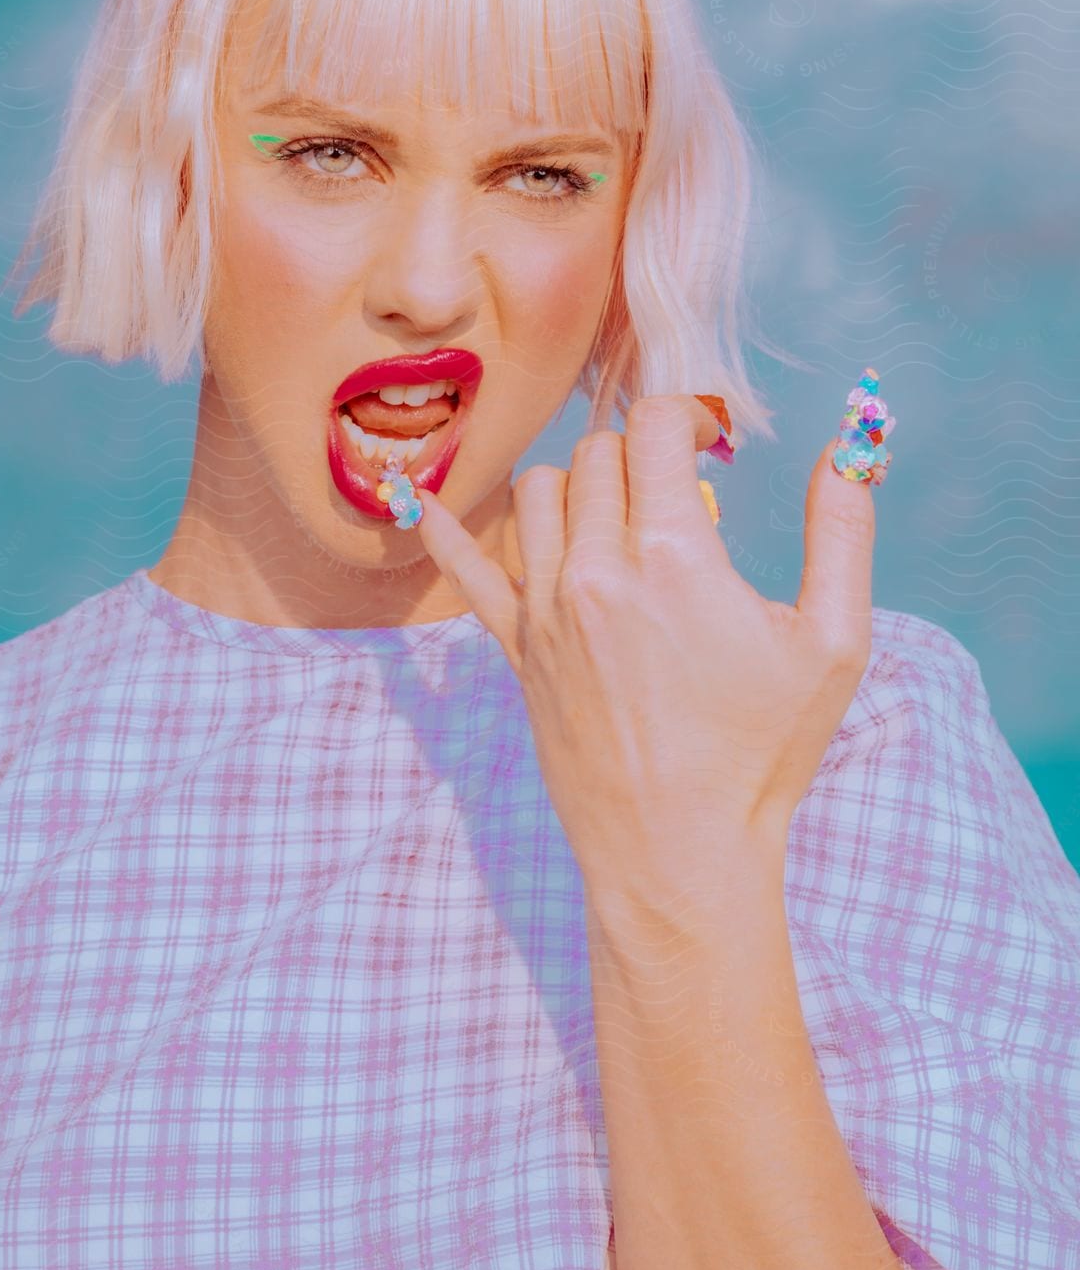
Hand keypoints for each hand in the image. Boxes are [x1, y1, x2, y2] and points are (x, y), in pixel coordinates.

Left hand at [412, 395, 874, 902]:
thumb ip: (843, 530)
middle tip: (681, 487)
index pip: (654, 426)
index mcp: (672, 556)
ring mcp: (546, 610)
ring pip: (537, 493)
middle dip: (644, 454)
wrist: (680, 855)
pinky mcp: (516, 649)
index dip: (689, 414)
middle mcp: (596, 571)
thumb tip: (851, 444)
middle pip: (598, 454)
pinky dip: (444, 527)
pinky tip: (418, 497)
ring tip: (620, 513)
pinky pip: (466, 570)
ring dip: (581, 484)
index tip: (714, 442)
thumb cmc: (763, 753)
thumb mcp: (833, 641)